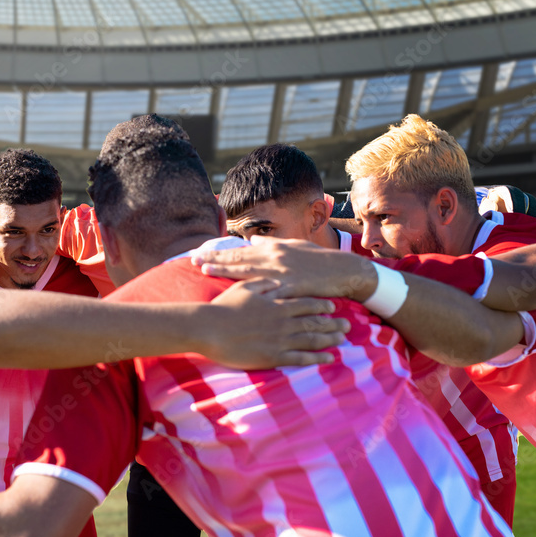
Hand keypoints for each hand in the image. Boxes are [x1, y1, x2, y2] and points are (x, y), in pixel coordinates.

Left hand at [192, 237, 376, 299]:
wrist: (343, 271)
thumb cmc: (317, 260)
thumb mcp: (293, 247)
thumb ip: (271, 245)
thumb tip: (253, 242)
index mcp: (273, 249)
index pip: (240, 251)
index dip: (219, 253)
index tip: (200, 253)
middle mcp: (274, 258)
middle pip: (238, 259)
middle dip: (214, 259)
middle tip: (192, 260)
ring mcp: (283, 273)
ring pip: (248, 272)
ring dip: (225, 271)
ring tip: (204, 270)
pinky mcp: (292, 287)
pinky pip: (269, 291)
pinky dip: (253, 292)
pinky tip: (238, 294)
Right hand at [206, 278, 349, 367]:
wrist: (209, 327)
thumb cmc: (224, 306)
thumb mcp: (245, 287)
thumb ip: (264, 284)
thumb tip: (277, 281)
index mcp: (278, 304)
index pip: (306, 304)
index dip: (321, 306)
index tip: (332, 307)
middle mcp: (283, 321)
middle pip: (314, 322)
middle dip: (332, 323)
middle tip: (347, 325)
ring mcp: (280, 340)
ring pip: (312, 339)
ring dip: (329, 339)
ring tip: (342, 340)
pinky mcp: (273, 356)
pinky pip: (301, 358)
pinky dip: (317, 358)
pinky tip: (328, 358)